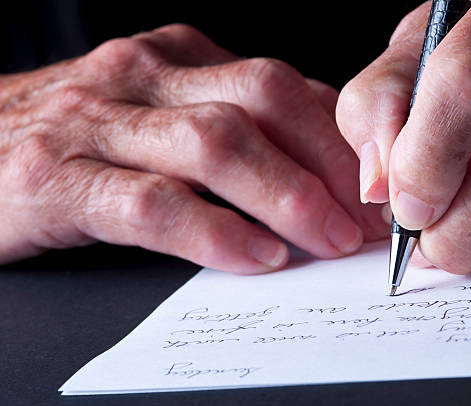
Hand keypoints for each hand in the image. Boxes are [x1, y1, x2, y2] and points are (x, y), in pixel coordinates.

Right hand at [0, 24, 386, 271]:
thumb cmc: (78, 144)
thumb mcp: (159, 117)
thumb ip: (231, 124)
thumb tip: (317, 155)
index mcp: (172, 58)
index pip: (281, 85)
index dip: (339, 140)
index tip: (376, 188)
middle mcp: (139, 76)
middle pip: (261, 101)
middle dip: (326, 164)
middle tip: (364, 221)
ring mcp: (95, 121)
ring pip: (215, 144)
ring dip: (286, 197)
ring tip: (326, 241)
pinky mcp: (55, 177)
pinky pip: (153, 203)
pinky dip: (214, 233)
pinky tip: (254, 258)